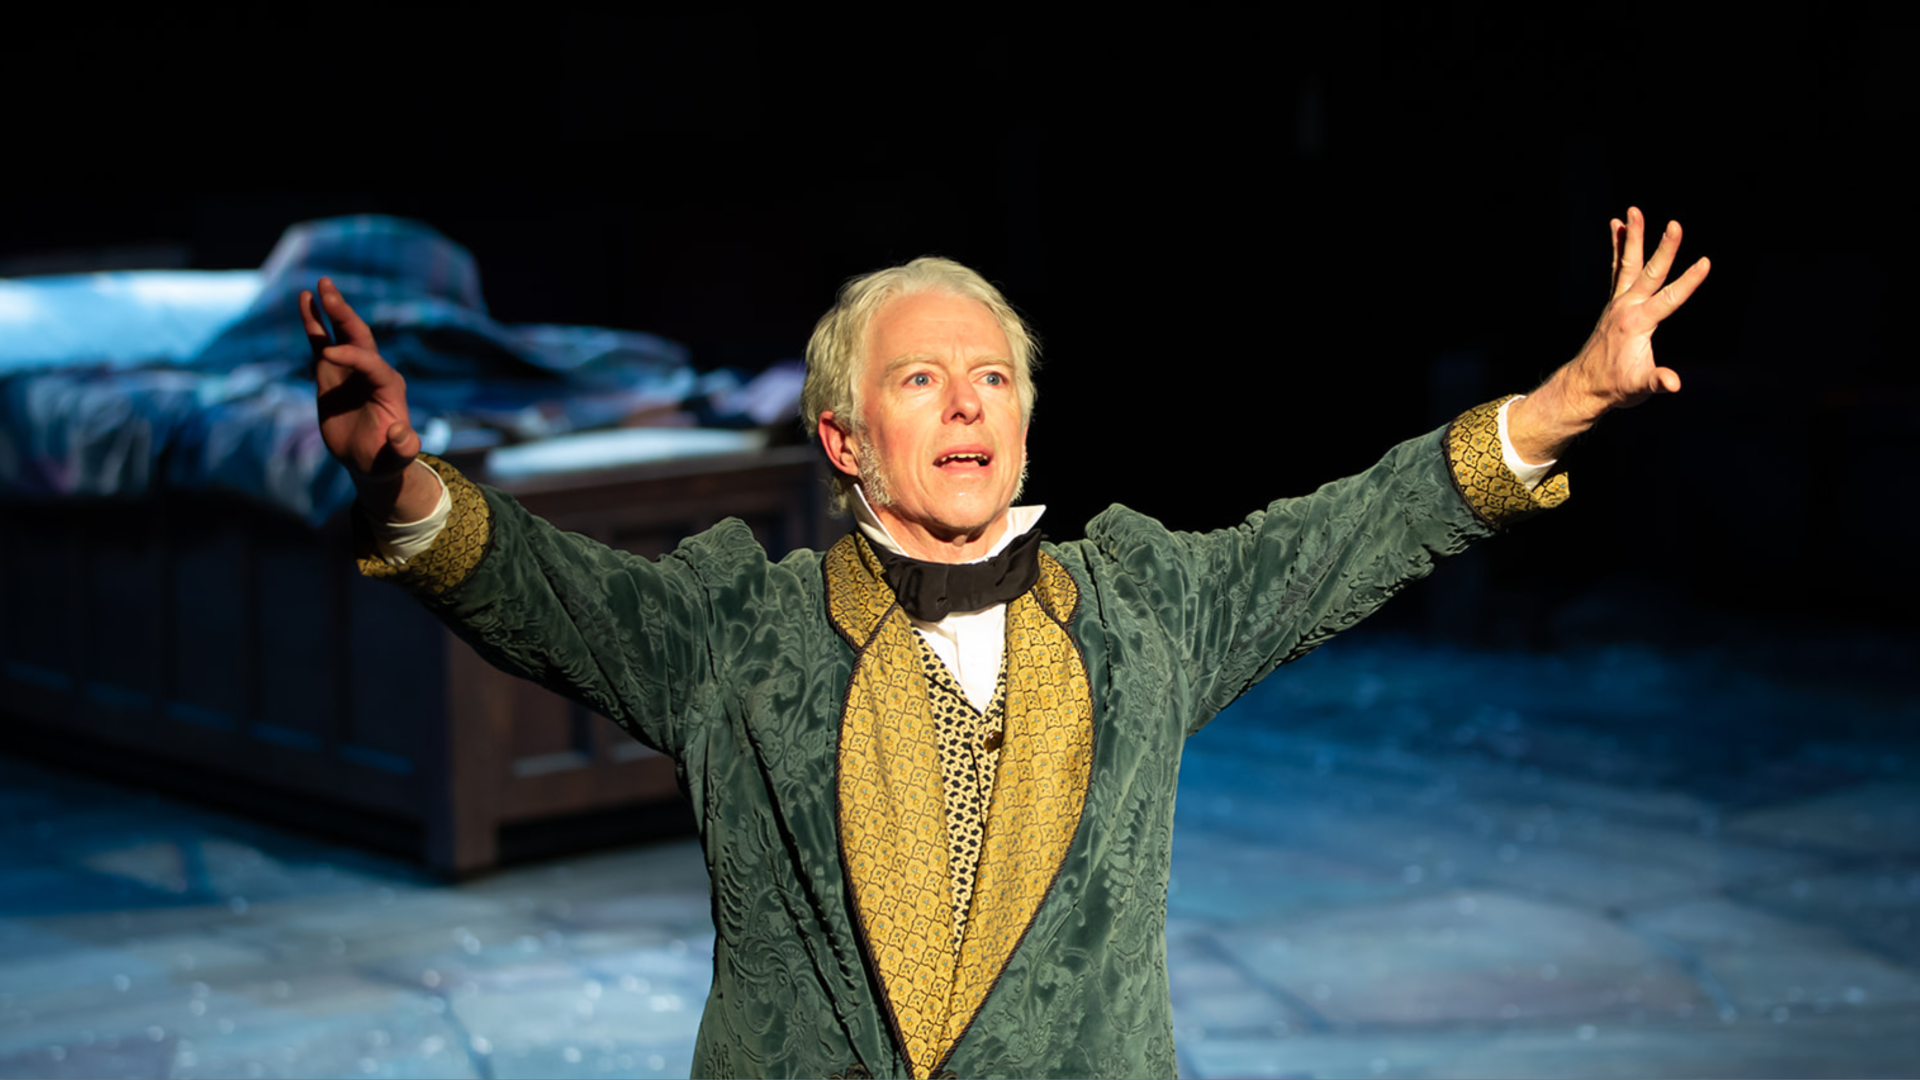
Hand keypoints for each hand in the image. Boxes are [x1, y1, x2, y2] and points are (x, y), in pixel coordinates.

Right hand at [302, 278, 434, 519]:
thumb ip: (403, 446)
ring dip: (330, 309)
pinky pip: (320, 342)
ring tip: (320, 284)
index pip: (370, 362)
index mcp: (389, 385)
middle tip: (328, 290)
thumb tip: (401, 433)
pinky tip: (304, 300)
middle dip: (344, 314)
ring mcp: (351, 369)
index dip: (351, 356)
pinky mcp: (331, 372)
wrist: (370, 460)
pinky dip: (313, 323)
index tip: (329, 355)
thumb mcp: (398, 457)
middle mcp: (372, 371)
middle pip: (359, 336)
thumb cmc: (386, 458)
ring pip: (340, 333)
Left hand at [1507, 207, 1709, 461]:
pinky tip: (1618, 226)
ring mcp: (1617, 303)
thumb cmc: (1617, 388)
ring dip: (1632, 237)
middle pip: (1649, 273)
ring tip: (1633, 211)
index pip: (1669, 298)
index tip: (1705, 262)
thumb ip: (1657, 381)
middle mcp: (1625, 308)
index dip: (1688, 282)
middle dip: (1664, 249)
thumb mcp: (1640, 388)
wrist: (1585, 387)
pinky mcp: (1613, 303)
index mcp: (1637, 324)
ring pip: (1628, 264)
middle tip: (1675, 224)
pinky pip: (1617, 269)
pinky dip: (1618, 249)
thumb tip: (1673, 384)